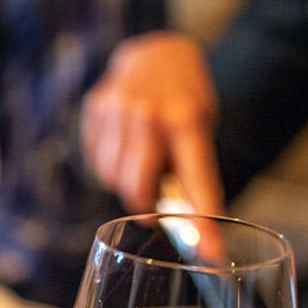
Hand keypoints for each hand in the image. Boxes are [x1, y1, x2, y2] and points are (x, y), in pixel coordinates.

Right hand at [79, 32, 223, 214]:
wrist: (156, 52)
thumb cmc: (183, 100)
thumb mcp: (199, 127)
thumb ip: (189, 168)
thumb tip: (186, 224)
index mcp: (186, 120)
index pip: (196, 183)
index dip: (203, 224)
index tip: (212, 255)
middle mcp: (148, 114)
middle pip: (137, 189)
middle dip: (146, 205)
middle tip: (154, 208)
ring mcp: (117, 109)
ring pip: (113, 178)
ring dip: (127, 181)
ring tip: (141, 159)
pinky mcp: (95, 108)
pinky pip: (97, 161)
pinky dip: (110, 164)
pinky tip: (123, 144)